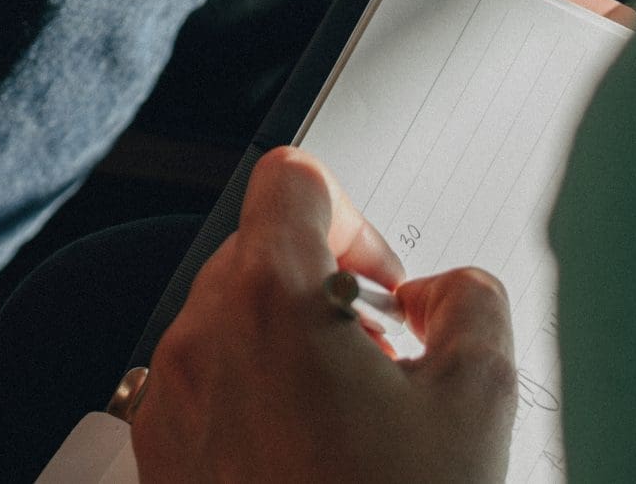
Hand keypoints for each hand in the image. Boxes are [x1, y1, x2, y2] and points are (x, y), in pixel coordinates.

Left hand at [129, 147, 517, 483]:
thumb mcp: (477, 401)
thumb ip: (471, 304)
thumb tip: (445, 291)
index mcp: (272, 296)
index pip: (293, 179)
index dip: (354, 214)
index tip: (385, 279)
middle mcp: (202, 333)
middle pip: (260, 252)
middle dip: (328, 293)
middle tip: (386, 361)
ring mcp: (170, 393)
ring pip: (230, 321)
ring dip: (291, 347)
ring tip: (352, 420)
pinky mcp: (158, 448)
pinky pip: (204, 385)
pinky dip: (253, 398)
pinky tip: (310, 456)